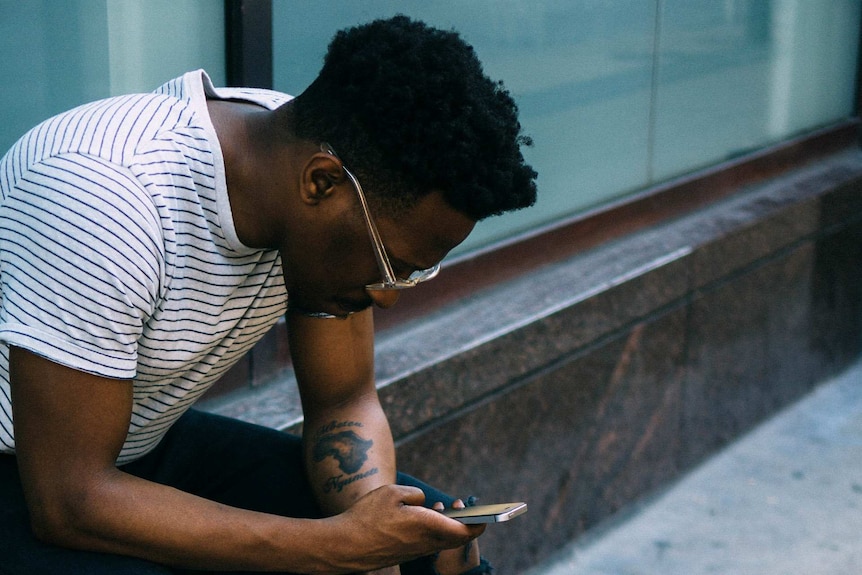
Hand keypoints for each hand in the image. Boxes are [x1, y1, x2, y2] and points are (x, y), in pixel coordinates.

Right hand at [330, 484, 484, 572]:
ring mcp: (415, 552)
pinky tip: (421, 519)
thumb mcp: (393, 492)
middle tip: (461, 506)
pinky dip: (431, 532)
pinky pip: (427, 544)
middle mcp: (426, 543)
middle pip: (457, 538)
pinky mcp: (404, 555)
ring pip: (441, 541)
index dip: (479, 523)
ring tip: (440, 508)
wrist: (345, 546)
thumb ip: (415, 495)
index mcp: (429, 526)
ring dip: (446, 526)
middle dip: (465, 523)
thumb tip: (423, 503)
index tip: (488, 515)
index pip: (466, 531)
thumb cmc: (368, 517)